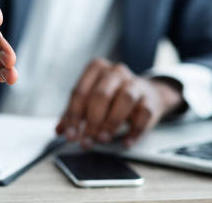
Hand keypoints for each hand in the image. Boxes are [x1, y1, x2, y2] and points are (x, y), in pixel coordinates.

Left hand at [55, 58, 184, 147]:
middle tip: (86, 140)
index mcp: (96, 68)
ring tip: (102, 139)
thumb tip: (60, 130)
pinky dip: (134, 131)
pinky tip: (125, 142)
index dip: (73, 115)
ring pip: (124, 99)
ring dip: (111, 122)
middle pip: (101, 94)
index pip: (80, 91)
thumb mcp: (90, 100)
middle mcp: (116, 72)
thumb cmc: (113, 96)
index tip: (70, 135)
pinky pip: (143, 114)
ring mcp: (135, 83)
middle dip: (91, 121)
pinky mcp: (150, 99)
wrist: (148, 94)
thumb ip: (74, 113)